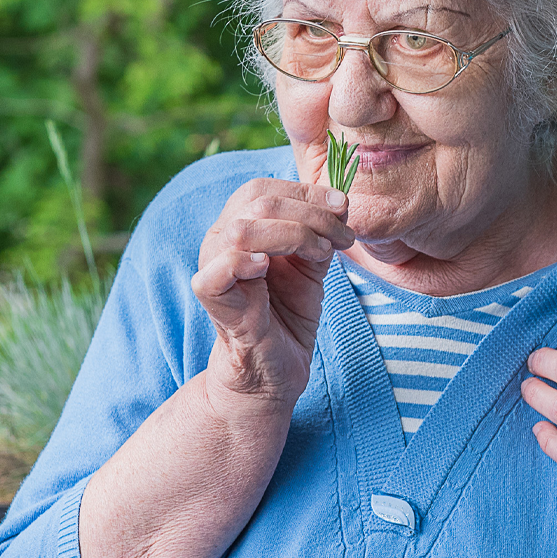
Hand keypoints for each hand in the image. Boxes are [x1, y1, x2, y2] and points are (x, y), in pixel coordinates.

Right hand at [192, 179, 353, 407]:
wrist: (275, 368)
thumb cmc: (289, 313)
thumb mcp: (311, 263)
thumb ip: (318, 231)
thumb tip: (340, 203)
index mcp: (239, 225)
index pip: (264, 189)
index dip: (306, 192)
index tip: (344, 207)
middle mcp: (220, 240)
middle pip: (258, 202)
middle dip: (311, 213)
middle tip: (342, 237)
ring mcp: (213, 267)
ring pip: (243, 230)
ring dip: (293, 234)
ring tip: (322, 253)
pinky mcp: (212, 299)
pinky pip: (219, 269)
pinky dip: (247, 261)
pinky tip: (272, 266)